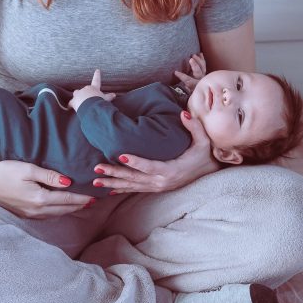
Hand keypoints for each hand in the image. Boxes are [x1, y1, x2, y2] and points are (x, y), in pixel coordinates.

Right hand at [0, 160, 94, 218]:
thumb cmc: (4, 172)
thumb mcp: (28, 169)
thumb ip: (50, 176)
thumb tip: (69, 182)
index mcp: (40, 198)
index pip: (67, 199)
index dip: (82, 197)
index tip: (95, 196)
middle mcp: (37, 210)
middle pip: (64, 209)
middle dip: (80, 205)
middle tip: (94, 201)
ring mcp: (30, 214)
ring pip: (56, 214)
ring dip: (70, 210)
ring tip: (81, 204)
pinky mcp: (24, 214)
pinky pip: (47, 216)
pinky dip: (58, 212)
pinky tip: (61, 208)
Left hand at [68, 68, 116, 110]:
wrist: (90, 106)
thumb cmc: (98, 102)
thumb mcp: (105, 99)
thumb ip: (109, 97)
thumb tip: (114, 95)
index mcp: (94, 88)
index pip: (96, 80)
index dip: (97, 75)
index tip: (97, 70)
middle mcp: (85, 89)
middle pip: (85, 89)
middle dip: (86, 92)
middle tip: (89, 99)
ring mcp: (78, 94)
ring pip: (76, 93)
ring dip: (77, 96)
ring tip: (79, 101)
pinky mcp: (73, 101)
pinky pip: (71, 103)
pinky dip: (71, 105)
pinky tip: (71, 107)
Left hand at [93, 111, 221, 194]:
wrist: (207, 172)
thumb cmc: (203, 154)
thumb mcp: (203, 140)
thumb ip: (193, 126)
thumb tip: (184, 113)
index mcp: (171, 169)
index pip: (150, 166)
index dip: (136, 161)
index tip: (121, 155)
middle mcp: (162, 181)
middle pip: (135, 177)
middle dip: (114, 172)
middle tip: (97, 167)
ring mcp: (158, 186)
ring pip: (131, 185)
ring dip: (113, 183)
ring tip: (95, 181)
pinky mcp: (155, 188)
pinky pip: (135, 189)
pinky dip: (121, 189)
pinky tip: (108, 190)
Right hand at [173, 52, 206, 91]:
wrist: (198, 91)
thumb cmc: (188, 90)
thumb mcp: (183, 90)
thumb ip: (179, 86)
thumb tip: (172, 80)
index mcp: (193, 85)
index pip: (188, 80)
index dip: (182, 76)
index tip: (175, 72)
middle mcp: (199, 80)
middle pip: (198, 73)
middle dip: (195, 66)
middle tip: (190, 59)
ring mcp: (202, 75)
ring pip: (202, 67)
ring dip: (198, 60)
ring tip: (194, 55)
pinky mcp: (203, 72)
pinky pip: (204, 64)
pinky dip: (202, 59)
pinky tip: (200, 53)